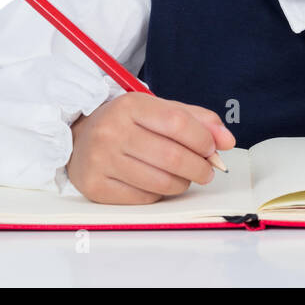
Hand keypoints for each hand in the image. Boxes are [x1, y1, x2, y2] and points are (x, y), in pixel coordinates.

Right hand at [66, 92, 236, 203]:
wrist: (78, 138)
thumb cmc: (125, 123)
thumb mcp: (157, 110)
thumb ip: (195, 120)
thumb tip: (227, 140)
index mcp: (130, 105)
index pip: (178, 123)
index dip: (203, 139)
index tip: (212, 149)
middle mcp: (112, 131)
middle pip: (172, 157)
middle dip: (200, 168)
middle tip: (207, 171)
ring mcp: (101, 160)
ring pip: (161, 182)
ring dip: (182, 183)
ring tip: (184, 177)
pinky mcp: (96, 187)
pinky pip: (144, 198)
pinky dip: (159, 194)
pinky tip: (158, 184)